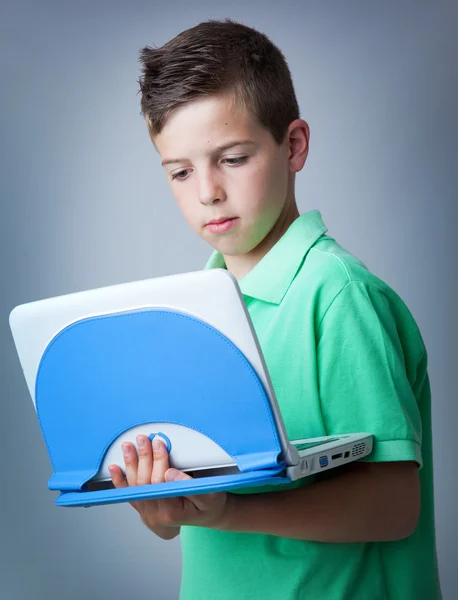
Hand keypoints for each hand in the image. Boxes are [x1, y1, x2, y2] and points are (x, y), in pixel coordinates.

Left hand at [108, 435, 229, 539]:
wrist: (209, 516)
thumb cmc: (211, 504)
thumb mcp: (210, 494)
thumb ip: (189, 485)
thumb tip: (169, 473)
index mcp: (172, 512)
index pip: (160, 482)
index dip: (158, 460)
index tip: (159, 443)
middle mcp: (156, 516)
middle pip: (145, 483)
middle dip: (143, 457)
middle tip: (143, 439)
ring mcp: (148, 514)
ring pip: (135, 487)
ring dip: (130, 464)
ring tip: (128, 446)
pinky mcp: (144, 509)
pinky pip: (129, 494)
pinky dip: (120, 481)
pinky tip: (114, 469)